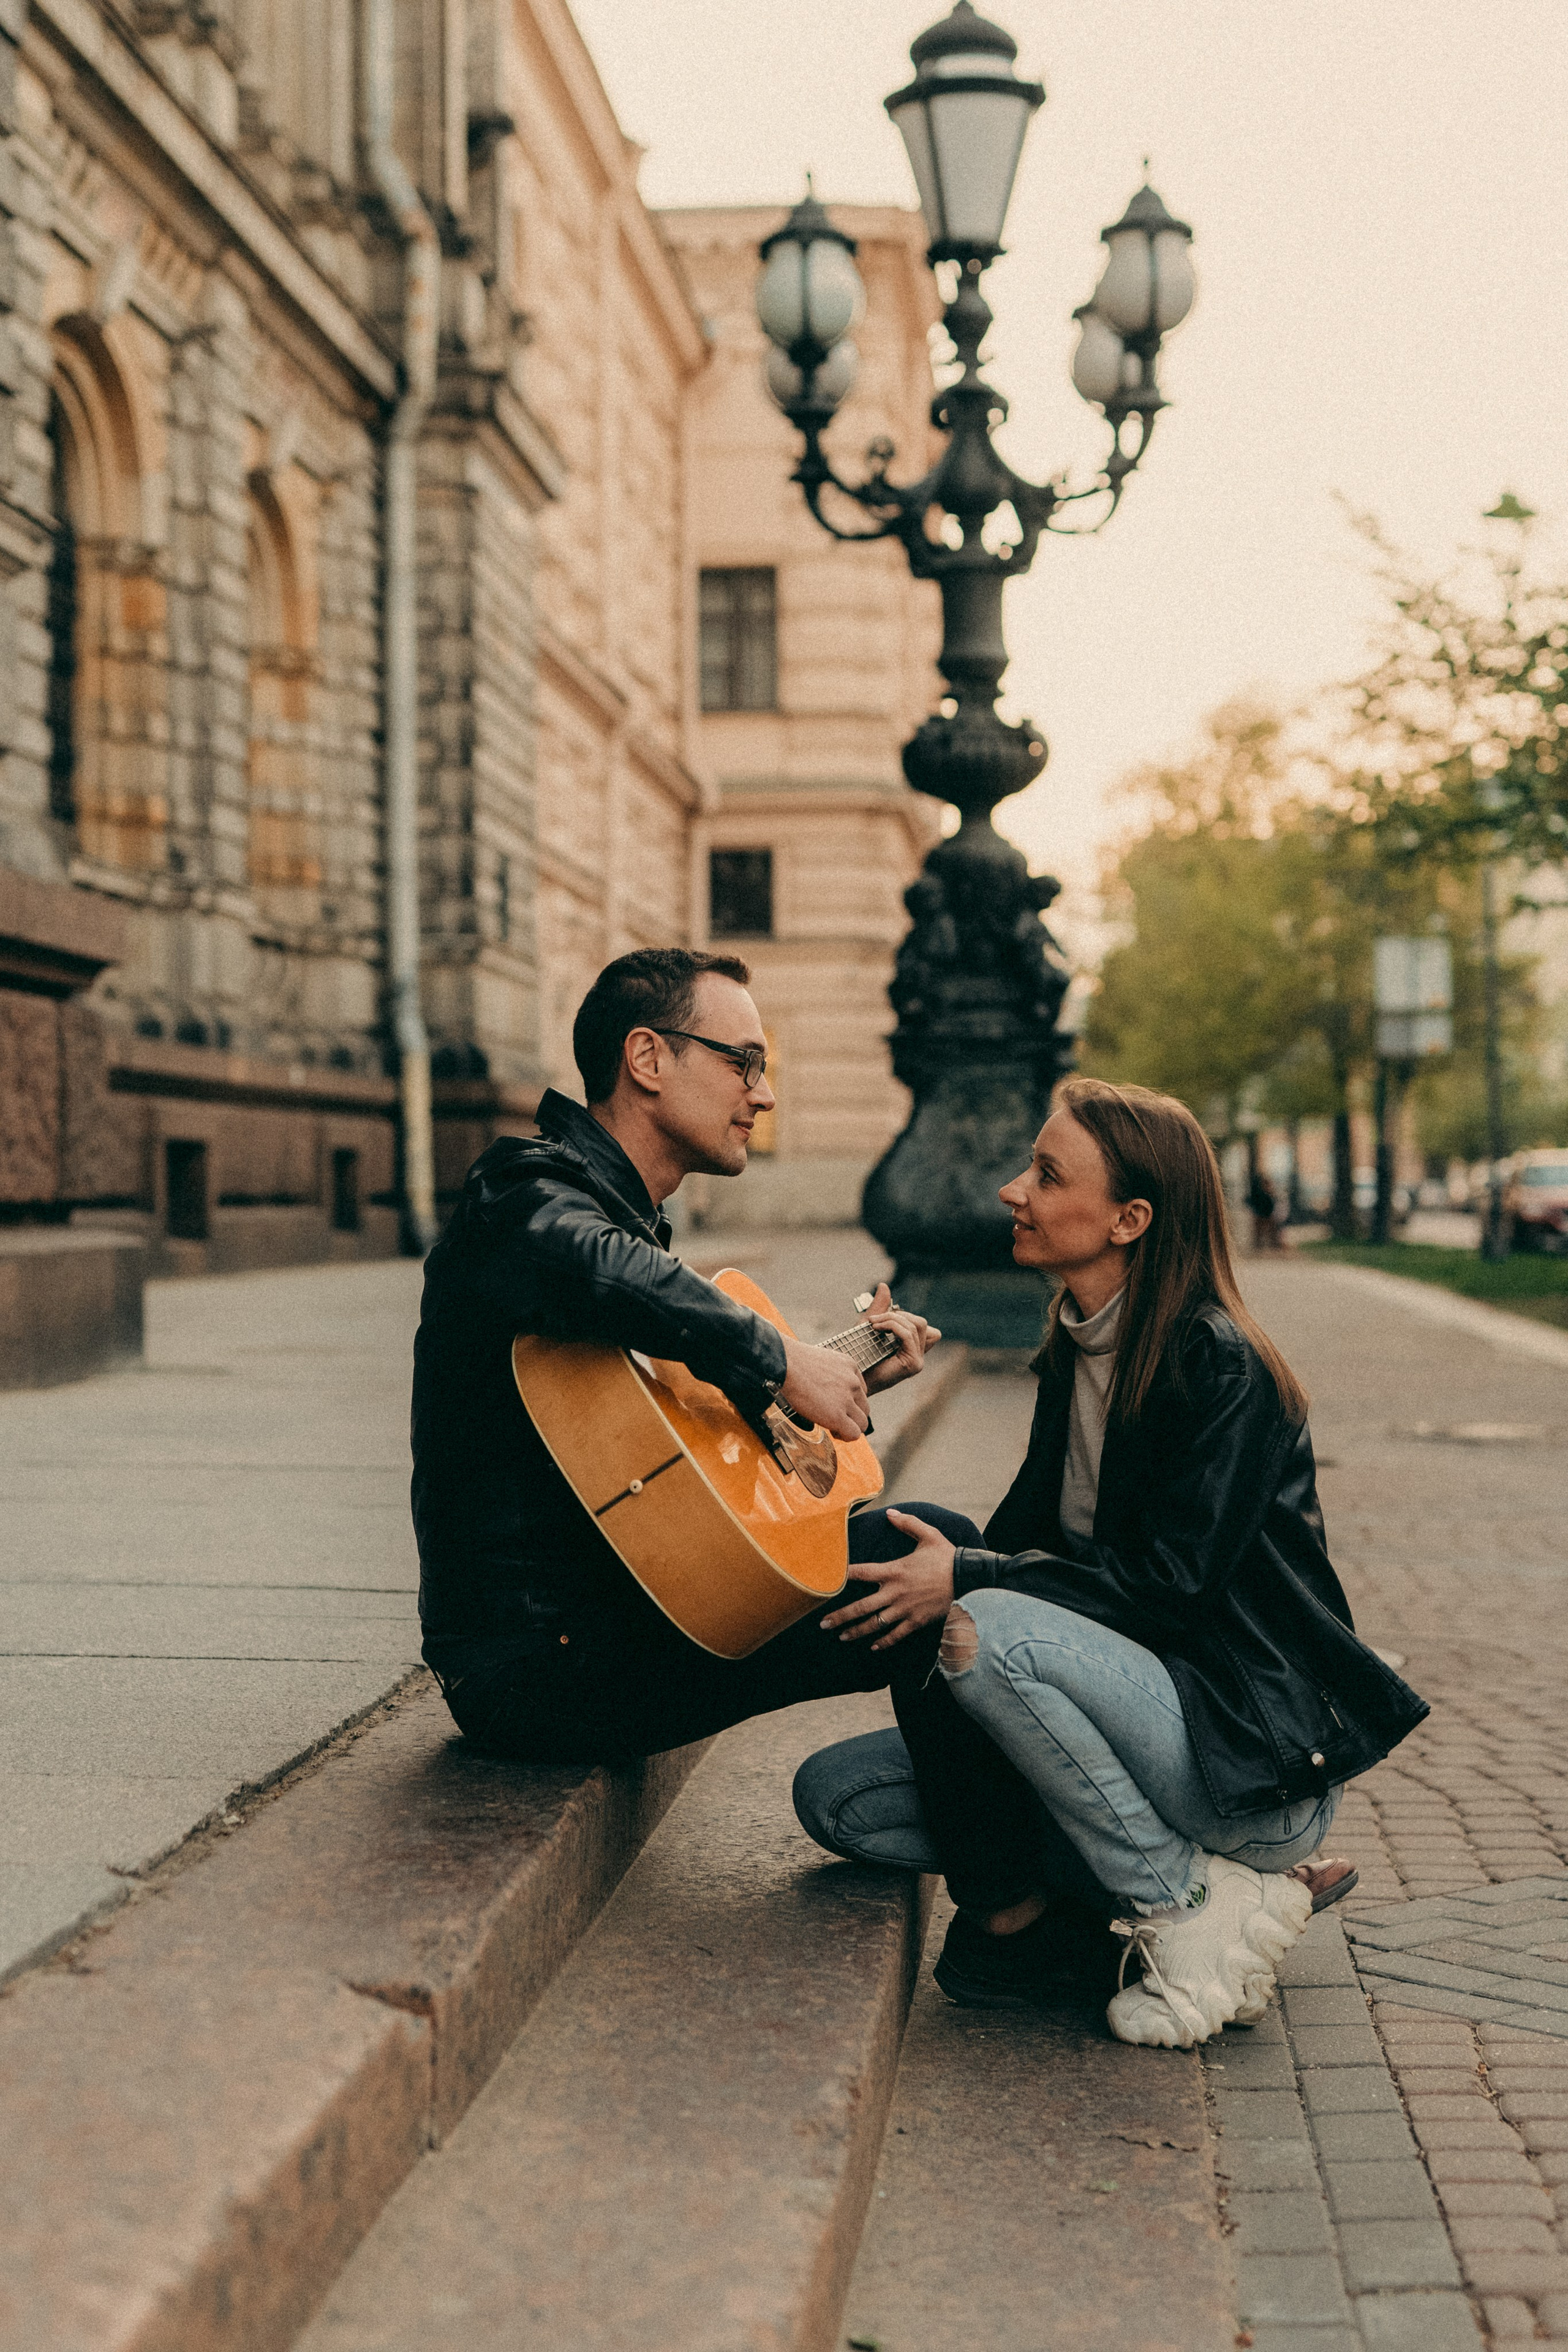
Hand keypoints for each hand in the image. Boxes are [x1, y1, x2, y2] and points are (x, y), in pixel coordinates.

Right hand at [779, 1334, 868, 1439]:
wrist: (785, 1364)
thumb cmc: (793, 1362)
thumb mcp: (822, 1361)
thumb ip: (831, 1374)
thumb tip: (825, 1389)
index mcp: (850, 1366)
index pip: (860, 1391)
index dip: (849, 1402)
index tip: (834, 1405)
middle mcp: (853, 1382)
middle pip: (864, 1408)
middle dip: (851, 1416)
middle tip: (834, 1418)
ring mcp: (846, 1399)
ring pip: (862, 1422)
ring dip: (850, 1427)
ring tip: (834, 1427)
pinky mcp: (837, 1415)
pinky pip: (854, 1433)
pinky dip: (846, 1436)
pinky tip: (834, 1432)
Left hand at [822, 1509, 956, 1650]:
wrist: (969, 1579)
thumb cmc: (947, 1557)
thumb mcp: (929, 1535)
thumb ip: (908, 1524)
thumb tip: (890, 1514)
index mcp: (894, 1570)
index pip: (861, 1572)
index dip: (842, 1576)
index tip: (825, 1581)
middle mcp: (895, 1592)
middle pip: (861, 1607)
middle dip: (840, 1616)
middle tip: (823, 1624)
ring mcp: (905, 1609)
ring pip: (875, 1624)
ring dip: (856, 1632)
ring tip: (841, 1637)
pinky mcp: (916, 1622)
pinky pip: (896, 1635)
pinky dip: (884, 1642)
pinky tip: (873, 1647)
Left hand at [858, 1281, 940, 1395]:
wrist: (851, 1377)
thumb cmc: (858, 1355)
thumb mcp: (870, 1326)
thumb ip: (880, 1307)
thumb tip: (884, 1285)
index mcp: (912, 1348)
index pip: (921, 1324)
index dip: (904, 1316)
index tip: (881, 1319)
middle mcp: (919, 1355)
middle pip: (920, 1322)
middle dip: (896, 1315)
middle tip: (874, 1319)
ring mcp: (918, 1361)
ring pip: (915, 1326)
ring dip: (891, 1319)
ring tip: (873, 1323)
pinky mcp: (913, 1364)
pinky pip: (908, 1334)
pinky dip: (892, 1326)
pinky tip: (876, 1328)